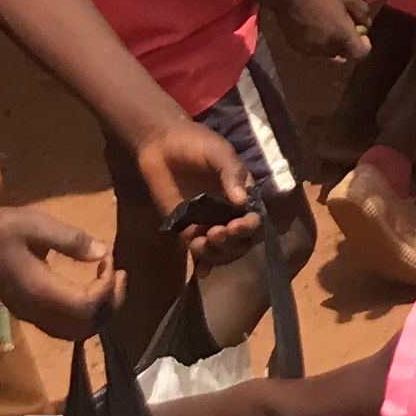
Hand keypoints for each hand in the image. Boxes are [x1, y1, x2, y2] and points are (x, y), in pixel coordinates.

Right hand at [0, 202, 123, 340]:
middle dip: (110, 303)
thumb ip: (71, 240)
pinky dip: (83, 313)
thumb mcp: (36, 224)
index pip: (86, 305)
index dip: (107, 286)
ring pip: (74, 331)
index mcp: (39, 291)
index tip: (110, 258)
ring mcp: (29, 315)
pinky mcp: (26, 311)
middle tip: (120, 273)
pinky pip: (63, 325)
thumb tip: (103, 252)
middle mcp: (35, 311)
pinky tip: (89, 287)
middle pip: (85, 326)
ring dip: (99, 311)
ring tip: (110, 281)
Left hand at [131, 118, 258, 264]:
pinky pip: (199, 252)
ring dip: (216, 253)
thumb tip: (242, 201)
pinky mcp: (186, 229)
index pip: (254, 218)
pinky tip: (201, 271)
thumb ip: (230, 173)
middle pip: (240, 240)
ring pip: (221, 250)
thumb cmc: (194, 144)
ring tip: (201, 242)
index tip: (236, 225)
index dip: (248, 226)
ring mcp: (208, 222)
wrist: (160, 145)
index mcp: (243, 194)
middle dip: (231, 242)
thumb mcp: (217, 152)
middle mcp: (229, 212)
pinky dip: (203, 264)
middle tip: (216, 233)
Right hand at [279, 0, 372, 64]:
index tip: (360, 33)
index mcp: (342, 35)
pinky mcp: (298, 48)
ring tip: (325, 24)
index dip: (364, 45)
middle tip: (341, 24)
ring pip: (328, 52)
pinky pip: (314, 49)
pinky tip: (312, 26)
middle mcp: (328, 47)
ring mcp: (312, 49)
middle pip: (344, 52)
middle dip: (346, 42)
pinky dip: (317, 42)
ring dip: (331, 42)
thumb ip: (362, 12)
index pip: (360, 53)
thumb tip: (366, 25)